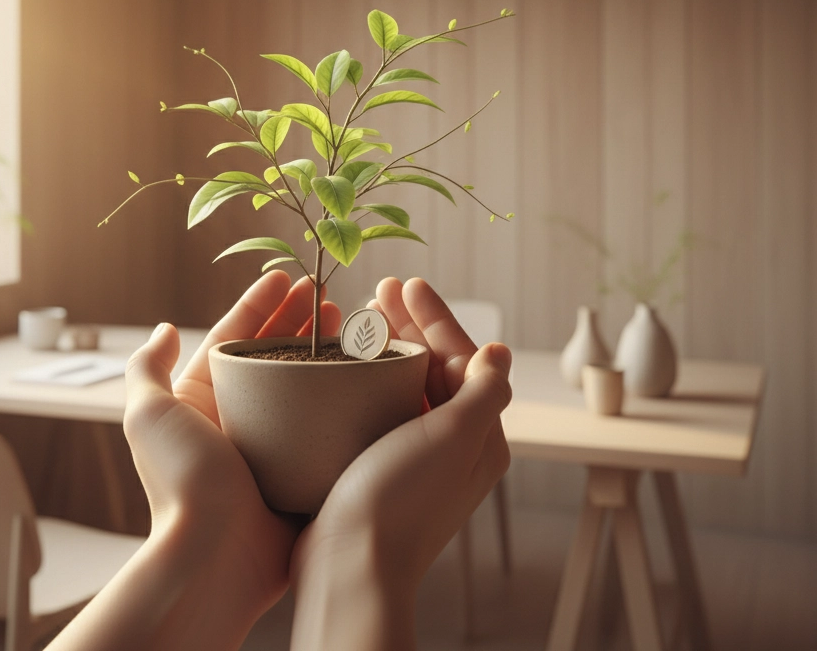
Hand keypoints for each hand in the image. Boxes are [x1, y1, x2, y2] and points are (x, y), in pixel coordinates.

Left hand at [49, 271, 339, 650]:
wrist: (214, 559)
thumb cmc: (180, 485)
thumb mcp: (148, 416)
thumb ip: (147, 369)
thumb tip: (161, 330)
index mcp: (204, 399)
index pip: (234, 336)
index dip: (261, 304)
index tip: (288, 278)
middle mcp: (239, 418)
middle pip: (274, 355)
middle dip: (300, 321)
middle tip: (330, 297)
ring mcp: (273, 444)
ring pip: (304, 385)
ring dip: (324, 353)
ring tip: (350, 326)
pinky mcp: (301, 469)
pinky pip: (327, 425)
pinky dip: (344, 399)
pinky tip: (363, 377)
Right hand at [290, 277, 511, 650]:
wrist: (350, 564)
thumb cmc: (402, 500)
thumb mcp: (455, 437)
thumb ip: (482, 390)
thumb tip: (500, 351)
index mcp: (478, 436)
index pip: (463, 358)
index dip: (436, 317)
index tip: (409, 284)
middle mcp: (452, 444)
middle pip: (434, 366)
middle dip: (409, 325)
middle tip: (379, 291)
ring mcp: (415, 455)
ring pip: (406, 383)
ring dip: (388, 346)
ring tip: (362, 316)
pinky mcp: (380, 465)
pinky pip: (381, 405)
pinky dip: (369, 377)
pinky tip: (348, 363)